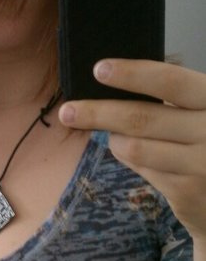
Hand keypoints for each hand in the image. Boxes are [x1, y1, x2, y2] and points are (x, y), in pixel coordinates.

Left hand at [58, 59, 205, 242]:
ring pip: (135, 146)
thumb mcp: (202, 111)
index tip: (99, 69)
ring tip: (111, 133)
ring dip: (114, 138)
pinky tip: (129, 150)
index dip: (133, 74)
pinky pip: (141, 168)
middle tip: (68, 111)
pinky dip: (128, 156)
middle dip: (98, 113)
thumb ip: (172, 100)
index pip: (171, 81)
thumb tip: (114, 82)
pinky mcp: (186, 191)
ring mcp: (201, 164)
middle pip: (142, 117)